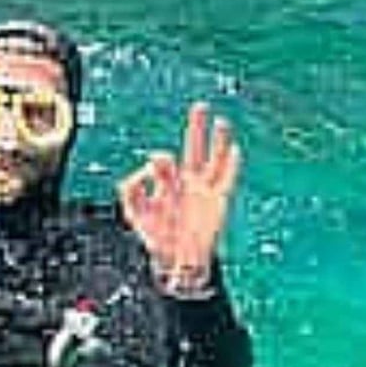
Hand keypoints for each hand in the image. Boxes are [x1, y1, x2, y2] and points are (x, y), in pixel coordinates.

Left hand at [118, 102, 240, 295]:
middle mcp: (186, 181)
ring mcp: (203, 190)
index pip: (163, 161)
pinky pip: (226, 179)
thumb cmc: (156, 237)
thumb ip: (131, 191)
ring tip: (222, 121)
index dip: (158, 163)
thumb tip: (145, 169)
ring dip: (218, 141)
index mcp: (166, 181)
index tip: (154, 167)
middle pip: (193, 148)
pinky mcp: (217, 201)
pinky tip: (234, 150)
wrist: (178, 260)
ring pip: (213, 160)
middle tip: (200, 106)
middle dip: (196, 127)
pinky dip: (230, 165)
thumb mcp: (134, 213)